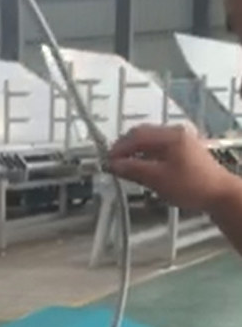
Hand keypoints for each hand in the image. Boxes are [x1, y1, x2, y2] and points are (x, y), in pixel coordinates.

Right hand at [108, 124, 234, 211]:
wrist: (219, 194)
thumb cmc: (189, 186)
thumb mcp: (157, 179)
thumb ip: (133, 170)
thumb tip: (112, 165)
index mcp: (169, 135)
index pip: (137, 136)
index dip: (119, 148)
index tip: (106, 161)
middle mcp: (175, 132)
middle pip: (143, 134)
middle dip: (125, 147)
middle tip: (112, 163)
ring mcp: (181, 140)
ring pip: (151, 141)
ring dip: (135, 151)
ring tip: (124, 166)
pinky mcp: (184, 150)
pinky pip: (159, 148)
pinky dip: (146, 155)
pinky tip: (141, 167)